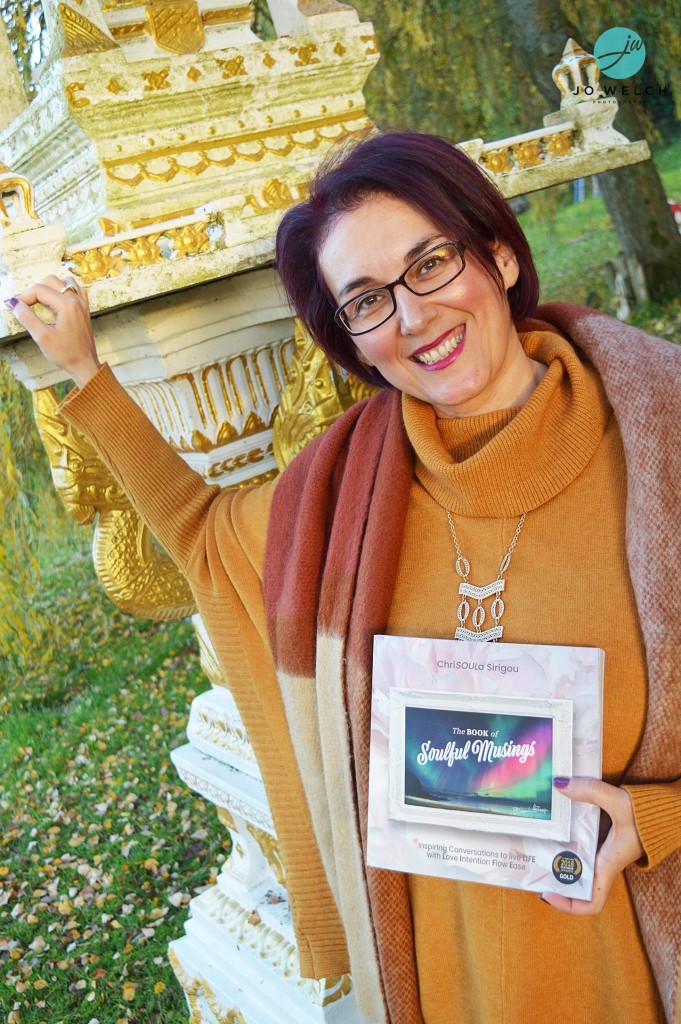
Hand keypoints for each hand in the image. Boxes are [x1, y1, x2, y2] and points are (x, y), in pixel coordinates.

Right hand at [5, 275, 101, 387]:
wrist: (84, 365)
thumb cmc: (66, 354)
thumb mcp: (42, 337)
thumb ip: (26, 317)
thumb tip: (14, 303)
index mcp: (67, 305)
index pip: (39, 290)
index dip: (24, 297)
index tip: (15, 307)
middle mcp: (77, 300)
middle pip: (51, 281)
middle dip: (35, 290)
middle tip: (25, 305)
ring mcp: (83, 304)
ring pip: (63, 282)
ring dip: (49, 287)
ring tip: (39, 302)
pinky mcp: (84, 309)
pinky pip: (74, 289)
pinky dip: (62, 290)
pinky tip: (55, 301)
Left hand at [540, 776, 643, 914]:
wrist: (667, 809)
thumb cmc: (647, 815)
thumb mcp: (619, 802)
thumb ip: (590, 791)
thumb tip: (559, 784)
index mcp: (607, 866)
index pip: (591, 902)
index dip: (570, 906)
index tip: (548, 894)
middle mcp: (603, 862)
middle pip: (576, 883)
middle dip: (554, 877)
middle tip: (531, 862)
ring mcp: (602, 850)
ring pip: (576, 861)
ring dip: (557, 854)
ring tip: (534, 842)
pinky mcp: (603, 837)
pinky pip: (581, 842)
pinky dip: (567, 835)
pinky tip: (554, 819)